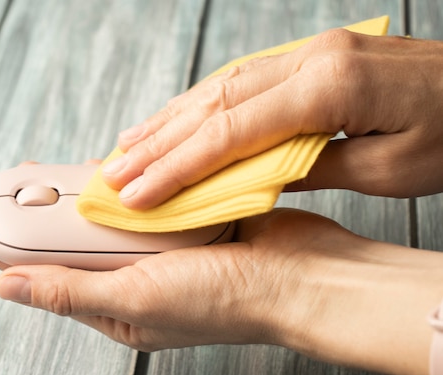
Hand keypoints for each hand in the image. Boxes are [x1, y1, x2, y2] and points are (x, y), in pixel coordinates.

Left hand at [0, 204, 442, 374]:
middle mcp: (132, 281)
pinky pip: (137, 203)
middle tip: (5, 186)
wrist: (300, 275)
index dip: (5, 247)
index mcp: (116, 308)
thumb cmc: (225, 301)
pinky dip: (115, 188)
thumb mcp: (136, 299)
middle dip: (35, 215)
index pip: (45, 276)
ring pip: (102, 220)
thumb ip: (69, 291)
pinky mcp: (179, 224)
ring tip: (37, 177)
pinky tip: (95, 174)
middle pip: (70, 244)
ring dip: (71, 198)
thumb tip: (6, 287)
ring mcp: (157, 250)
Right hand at [101, 30, 442, 208]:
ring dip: (173, 117)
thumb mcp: (389, 171)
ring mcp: (312, 51)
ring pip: (223, 84)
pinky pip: (246, 78)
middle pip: (215, 102)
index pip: (230, 133)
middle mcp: (311, 59)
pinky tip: (182, 118)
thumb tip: (255, 177)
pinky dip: (207, 103)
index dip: (177, 167)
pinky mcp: (316, 56)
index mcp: (329, 87)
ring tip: (131, 144)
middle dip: (160, 141)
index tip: (138, 193)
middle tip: (116, 169)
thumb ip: (312, 168)